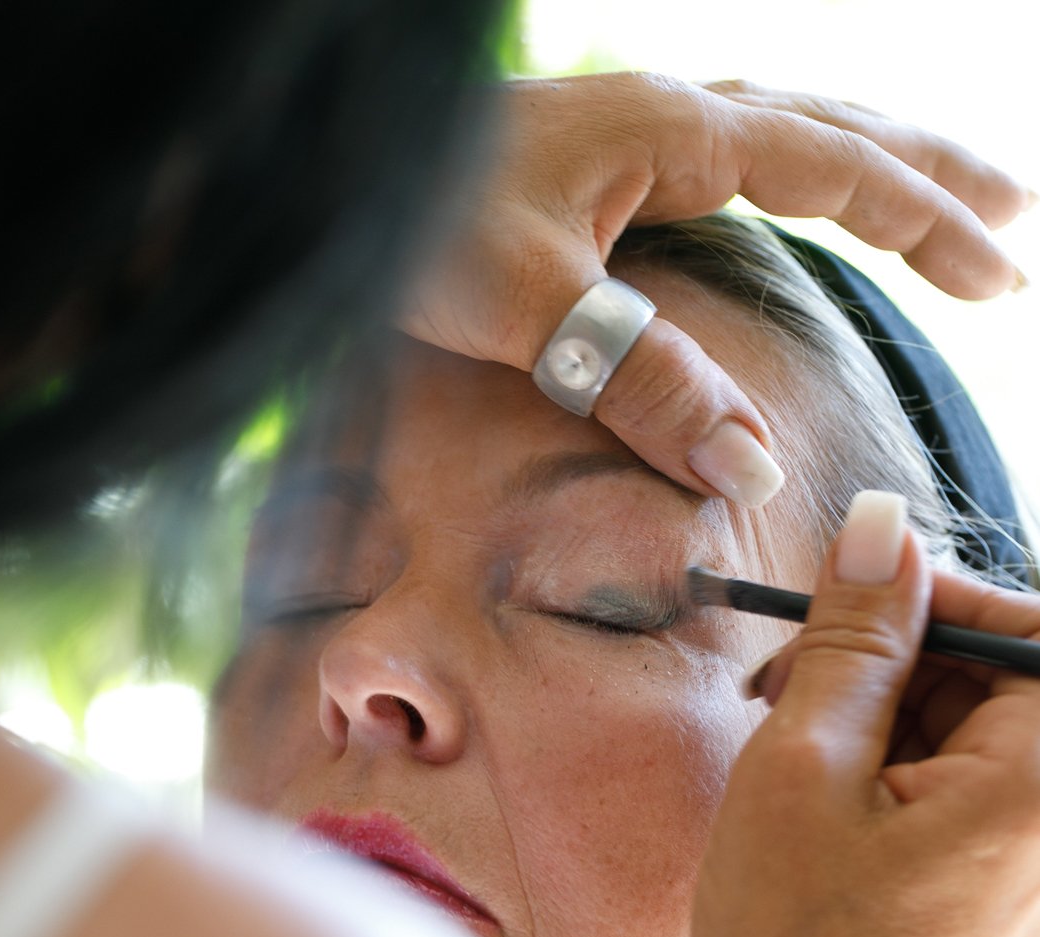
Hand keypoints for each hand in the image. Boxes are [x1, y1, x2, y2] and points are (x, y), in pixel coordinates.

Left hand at [401, 73, 1032, 507]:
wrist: (321, 176)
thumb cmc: (408, 223)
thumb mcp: (533, 306)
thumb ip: (645, 382)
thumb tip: (751, 467)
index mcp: (671, 132)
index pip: (841, 169)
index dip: (927, 221)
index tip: (1003, 269)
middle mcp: (663, 114)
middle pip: (833, 128)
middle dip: (927, 173)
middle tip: (1011, 214)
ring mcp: (628, 128)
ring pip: (781, 129)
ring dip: (864, 161)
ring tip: (927, 197)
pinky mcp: (593, 158)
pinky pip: (722, 150)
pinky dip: (783, 169)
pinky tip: (780, 191)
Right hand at [685, 492, 1039, 936]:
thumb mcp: (803, 764)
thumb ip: (852, 639)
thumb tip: (879, 527)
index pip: (1022, 629)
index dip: (927, 598)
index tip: (838, 612)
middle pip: (991, 676)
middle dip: (885, 660)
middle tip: (780, 689)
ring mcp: (1025, 861)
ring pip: (961, 728)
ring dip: (870, 714)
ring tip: (781, 752)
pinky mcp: (988, 885)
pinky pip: (949, 784)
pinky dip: (877, 766)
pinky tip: (806, 795)